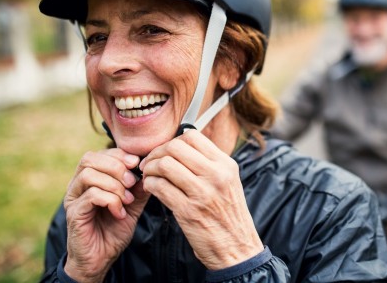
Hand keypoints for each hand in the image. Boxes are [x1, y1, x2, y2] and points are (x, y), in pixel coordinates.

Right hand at [63, 148, 150, 281]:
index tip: (137, 164)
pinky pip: (91, 195)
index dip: (119, 155)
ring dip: (114, 185)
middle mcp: (77, 185)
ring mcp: (73, 199)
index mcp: (90, 179)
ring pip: (89, 174)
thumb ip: (139, 189)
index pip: (100, 154)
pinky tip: (120, 213)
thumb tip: (152, 170)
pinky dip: (111, 200)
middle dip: (116, 167)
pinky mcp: (74, 213)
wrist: (101, 259)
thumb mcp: (133, 206)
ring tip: (127, 200)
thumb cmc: (113, 230)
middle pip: (90, 158)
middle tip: (132, 183)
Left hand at [139, 130, 262, 269]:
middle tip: (150, 164)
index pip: (192, 136)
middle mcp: (216, 175)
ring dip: (150, 169)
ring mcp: (202, 192)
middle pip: (175, 147)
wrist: (237, 249)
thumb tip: (180, 148)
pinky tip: (151, 188)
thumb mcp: (228, 182)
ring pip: (165, 165)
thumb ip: (208, 164)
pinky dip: (150, 185)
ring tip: (149, 176)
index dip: (172, 142)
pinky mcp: (188, 211)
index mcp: (225, 165)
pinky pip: (160, 187)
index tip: (165, 153)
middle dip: (156, 153)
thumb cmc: (228, 216)